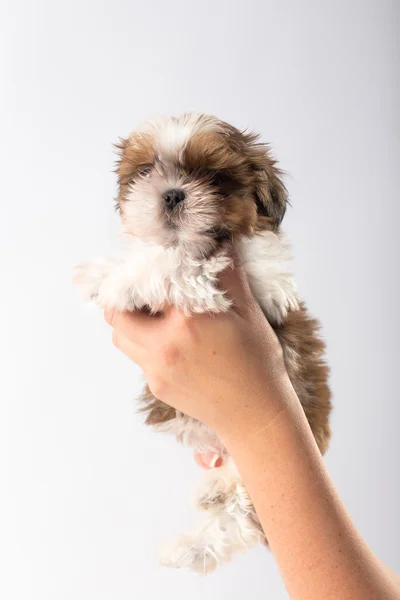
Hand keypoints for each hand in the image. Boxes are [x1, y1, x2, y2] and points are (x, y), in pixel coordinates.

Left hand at [104, 259, 295, 439]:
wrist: (256, 415)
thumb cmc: (258, 363)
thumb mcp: (249, 313)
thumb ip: (229, 275)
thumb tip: (221, 242)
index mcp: (187, 319)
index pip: (147, 283)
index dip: (145, 271)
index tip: (151, 265)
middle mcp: (164, 344)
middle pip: (117, 313)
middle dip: (124, 299)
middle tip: (144, 292)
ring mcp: (156, 369)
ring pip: (121, 337)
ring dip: (129, 323)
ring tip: (154, 317)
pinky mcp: (156, 386)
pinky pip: (138, 359)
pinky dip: (144, 345)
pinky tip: (171, 343)